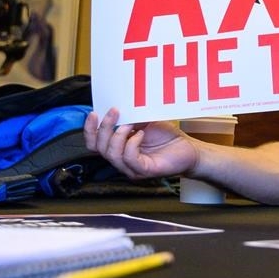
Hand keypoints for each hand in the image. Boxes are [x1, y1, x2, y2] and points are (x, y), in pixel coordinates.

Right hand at [83, 108, 197, 178]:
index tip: (94, 113)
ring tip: (131, 123)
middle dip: (105, 128)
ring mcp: (132, 168)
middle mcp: (122, 160)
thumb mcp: (144, 121)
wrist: (188, 148)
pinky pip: (130, 159)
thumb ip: (129, 117)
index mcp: (118, 148)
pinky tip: (140, 134)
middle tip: (115, 111)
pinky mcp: (144, 171)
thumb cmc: (166, 136)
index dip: (89, 130)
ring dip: (118, 135)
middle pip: (100, 148)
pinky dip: (132, 144)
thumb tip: (118, 106)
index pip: (94, 144)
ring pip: (112, 155)